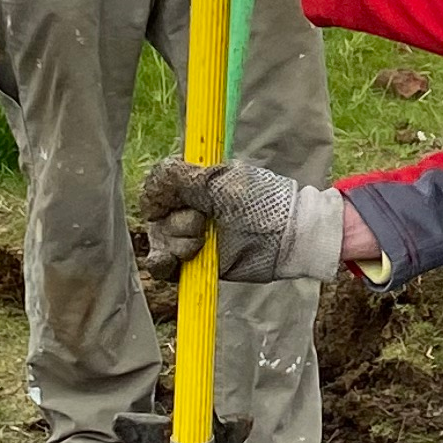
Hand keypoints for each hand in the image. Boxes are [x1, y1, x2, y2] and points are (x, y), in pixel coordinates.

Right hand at [135, 156, 347, 288]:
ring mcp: (192, 238)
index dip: (157, 197)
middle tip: (201, 221)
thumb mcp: (220, 182)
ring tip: (201, 242)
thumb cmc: (261, 201)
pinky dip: (163, 264)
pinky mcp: (197, 263)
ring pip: (160, 242)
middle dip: (175, 222)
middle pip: (157, 218)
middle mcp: (189, 210)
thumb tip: (154, 175)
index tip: (169, 200)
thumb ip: (184, 178)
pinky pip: (167, 267)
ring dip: (175, 242)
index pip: (157, 189)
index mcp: (193, 185)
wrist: (288, 235)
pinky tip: (168, 261)